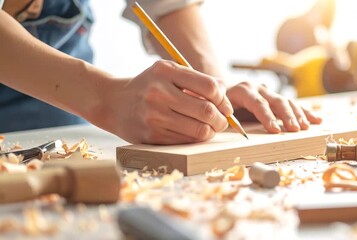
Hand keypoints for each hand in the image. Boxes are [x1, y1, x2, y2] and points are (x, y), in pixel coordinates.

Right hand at [100, 60, 232, 143]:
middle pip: (206, 111)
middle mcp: (158, 92)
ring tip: (211, 128)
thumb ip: (196, 79)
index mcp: (165, 71)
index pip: (209, 87)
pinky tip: (195, 133)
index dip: (223, 100)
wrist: (113, 103)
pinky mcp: (151, 136)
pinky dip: (196, 139)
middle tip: (222, 121)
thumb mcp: (168, 72)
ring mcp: (153, 116)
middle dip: (221, 119)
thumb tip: (225, 95)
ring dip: (211, 132)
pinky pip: (185, 141)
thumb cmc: (149, 86)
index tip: (225, 106)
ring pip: (199, 130)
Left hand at [226, 81, 321, 132]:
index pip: (258, 103)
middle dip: (286, 116)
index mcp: (243, 90)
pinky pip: (293, 105)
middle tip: (294, 130)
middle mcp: (259, 88)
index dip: (267, 117)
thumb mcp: (219, 108)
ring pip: (287, 102)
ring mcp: (269, 92)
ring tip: (305, 127)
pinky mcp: (276, 98)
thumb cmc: (221, 105)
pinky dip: (304, 112)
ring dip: (298, 115)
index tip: (275, 130)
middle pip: (276, 101)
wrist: (223, 92)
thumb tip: (231, 124)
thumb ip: (225, 115)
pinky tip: (316, 120)